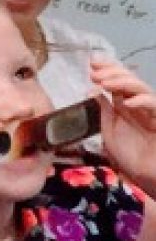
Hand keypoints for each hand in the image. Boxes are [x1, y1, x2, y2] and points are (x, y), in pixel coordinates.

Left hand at [91, 59, 155, 188]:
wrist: (148, 176)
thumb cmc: (130, 156)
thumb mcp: (109, 131)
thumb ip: (102, 111)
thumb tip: (92, 90)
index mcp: (123, 106)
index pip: (116, 82)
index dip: (106, 70)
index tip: (91, 64)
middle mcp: (138, 105)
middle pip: (128, 80)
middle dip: (112, 71)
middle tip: (95, 71)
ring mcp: (150, 111)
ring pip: (141, 88)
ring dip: (122, 82)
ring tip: (105, 82)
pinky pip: (154, 106)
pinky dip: (141, 101)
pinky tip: (127, 102)